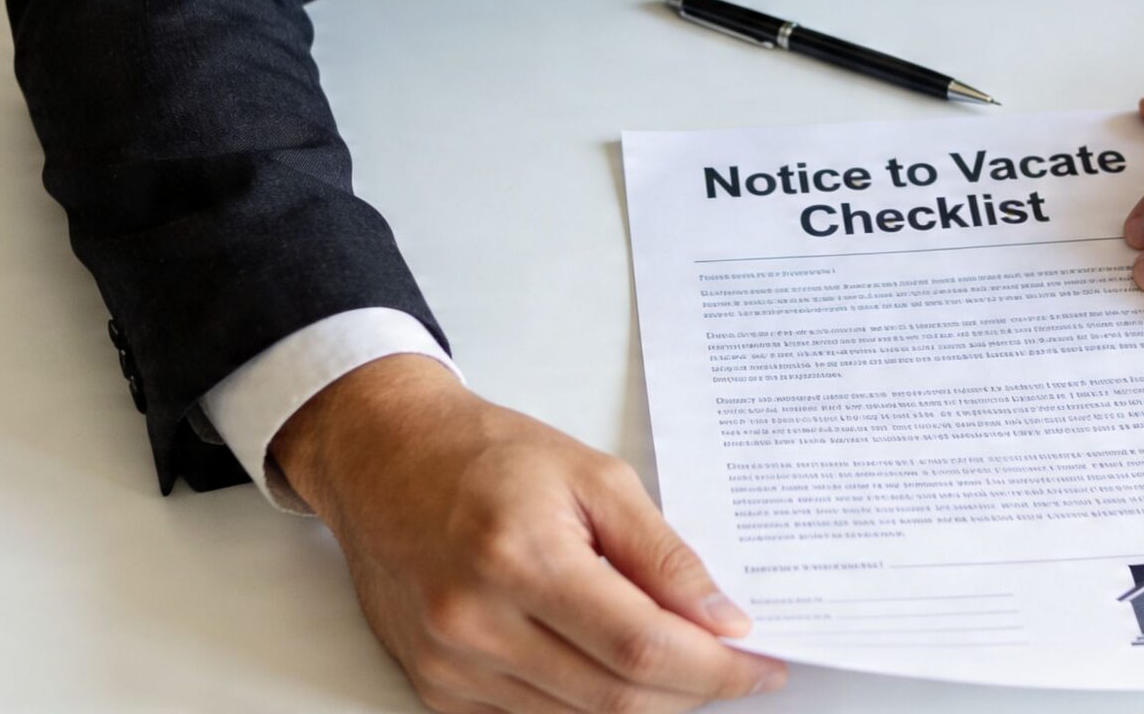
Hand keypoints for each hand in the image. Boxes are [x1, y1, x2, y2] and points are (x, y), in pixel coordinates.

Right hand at [274, 356, 786, 713]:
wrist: (384, 460)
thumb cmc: (484, 456)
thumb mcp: (593, 475)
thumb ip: (661, 553)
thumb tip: (721, 618)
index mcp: (521, 558)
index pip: (640, 646)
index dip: (714, 668)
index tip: (760, 665)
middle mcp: (477, 623)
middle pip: (615, 698)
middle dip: (692, 691)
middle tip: (734, 668)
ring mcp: (450, 666)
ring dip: (644, 702)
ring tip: (681, 663)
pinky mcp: (434, 688)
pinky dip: (585, 706)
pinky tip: (612, 670)